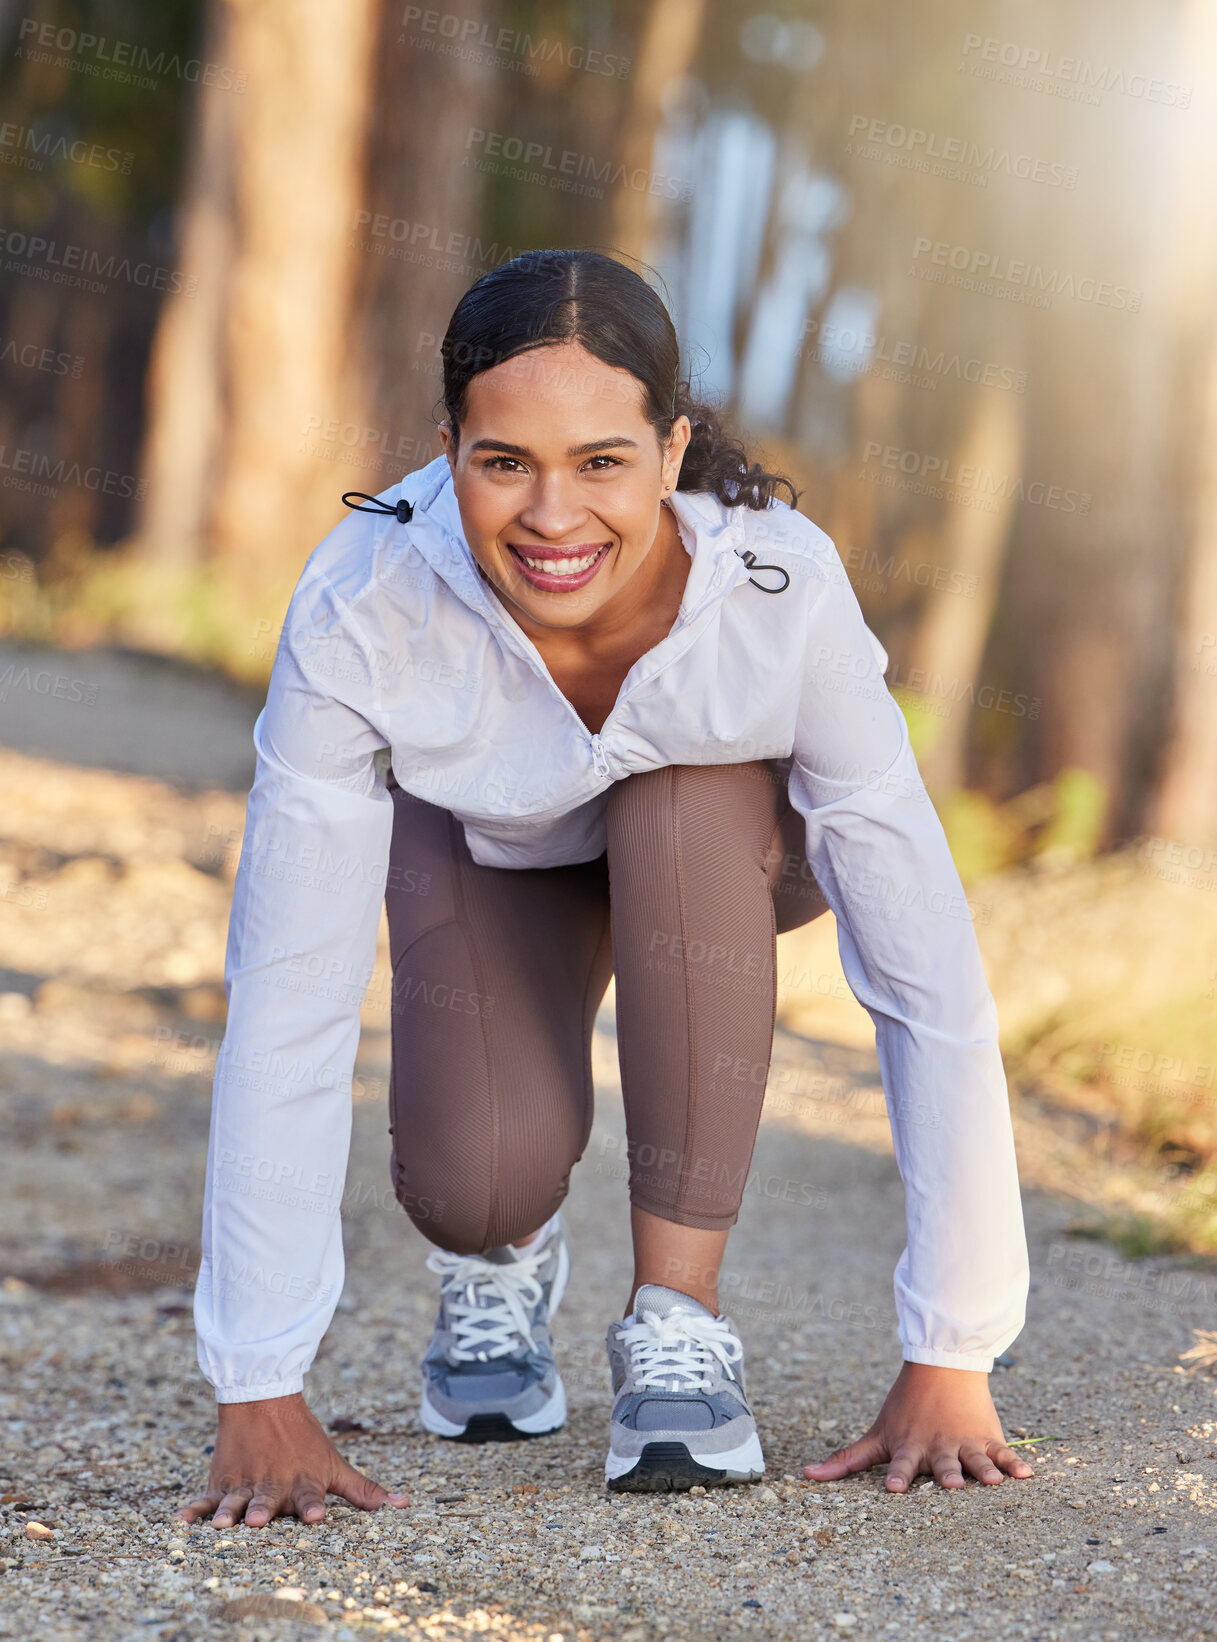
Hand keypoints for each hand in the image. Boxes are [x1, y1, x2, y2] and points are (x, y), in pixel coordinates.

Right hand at [174, 1392, 409, 1527]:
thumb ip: (364, 1491)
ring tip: (220, 1523)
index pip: (310, 1498)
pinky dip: (192, 1510)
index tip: (317, 1516)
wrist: (264, 1400)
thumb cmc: (304, 1441)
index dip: (312, 1507)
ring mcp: (245, 1484)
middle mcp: (273, 1485)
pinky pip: (204, 1499)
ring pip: (235, 1501)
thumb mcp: (334, 1464)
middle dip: (265, 1510)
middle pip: (269, 1501)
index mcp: (302, 1483)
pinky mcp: (222, 1483)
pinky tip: (179, 1522)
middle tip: (260, 1519)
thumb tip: (405, 1506)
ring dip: (228, 1511)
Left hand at [802, 1361, 1034, 1492]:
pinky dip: (1015, 1463)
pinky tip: (1027, 1475)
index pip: (902, 1466)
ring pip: (975, 1459)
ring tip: (992, 1482)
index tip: (893, 1487)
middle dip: (946, 1474)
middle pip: (942, 1465)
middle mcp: (938, 1448)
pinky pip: (1004, 1453)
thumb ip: (846, 1459)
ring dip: (982, 1471)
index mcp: (911, 1448)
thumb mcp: (877, 1434)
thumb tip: (806, 1477)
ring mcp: (965, 1444)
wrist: (941, 1366)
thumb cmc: (904, 1408)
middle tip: (949, 1484)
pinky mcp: (987, 1439)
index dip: (898, 1476)